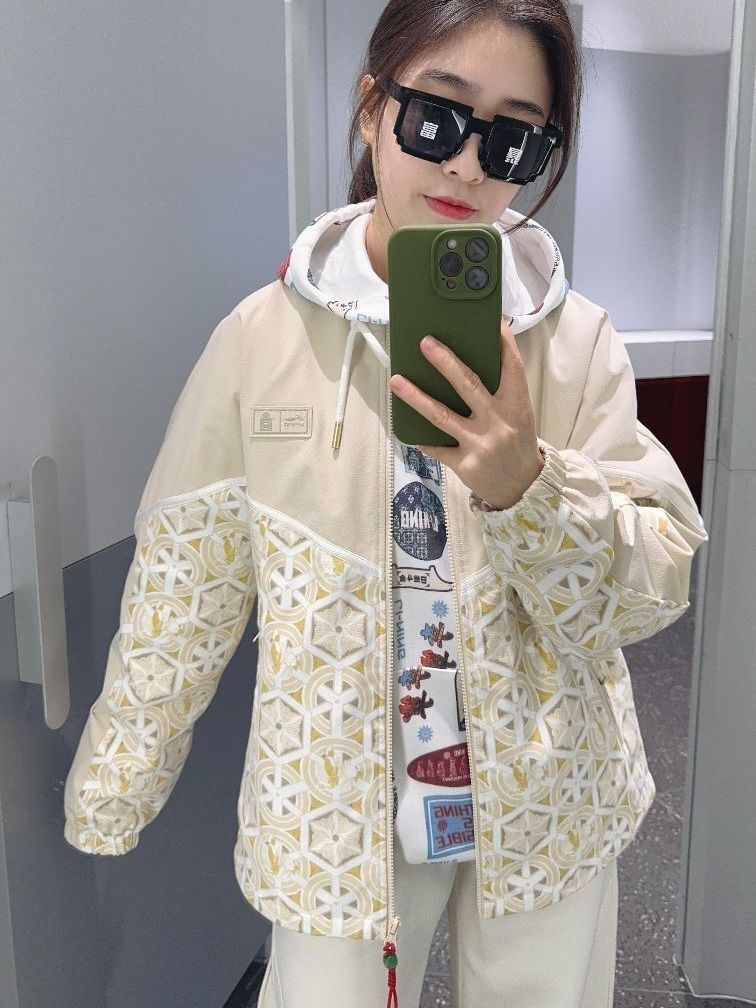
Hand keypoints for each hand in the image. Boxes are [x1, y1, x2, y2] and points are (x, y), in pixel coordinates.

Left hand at [388, 320, 544, 509]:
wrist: (522, 488)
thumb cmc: (517, 443)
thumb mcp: (519, 414)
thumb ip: (501, 391)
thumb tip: (474, 356)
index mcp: (518, 406)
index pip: (512, 367)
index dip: (502, 342)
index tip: (490, 320)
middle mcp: (499, 423)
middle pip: (469, 385)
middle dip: (446, 362)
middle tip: (426, 342)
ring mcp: (481, 444)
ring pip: (442, 416)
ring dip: (416, 397)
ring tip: (396, 380)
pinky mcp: (465, 464)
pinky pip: (437, 448)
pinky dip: (421, 438)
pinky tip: (406, 428)